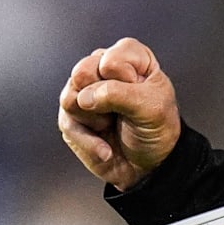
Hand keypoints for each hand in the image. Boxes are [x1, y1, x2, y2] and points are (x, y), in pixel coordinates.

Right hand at [57, 37, 180, 190]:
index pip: (112, 59)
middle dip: (102, 99)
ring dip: (95, 119)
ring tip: (112, 123)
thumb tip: (84, 96)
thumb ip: (120, 94)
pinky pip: (67, 123)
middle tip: (121, 110)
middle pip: (82, 72)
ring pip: (69, 97)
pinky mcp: (72, 116)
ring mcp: (84, 92)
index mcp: (131, 58)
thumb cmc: (157, 130)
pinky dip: (89, 141)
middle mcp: (103, 70)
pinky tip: (105, 145)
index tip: (139, 95)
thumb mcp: (152, 108)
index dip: (125, 81)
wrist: (147, 166)